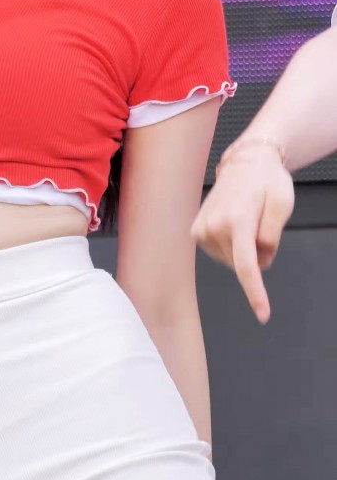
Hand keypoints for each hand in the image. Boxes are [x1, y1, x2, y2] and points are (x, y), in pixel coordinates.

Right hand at [191, 147, 293, 322]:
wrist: (245, 163)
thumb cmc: (268, 182)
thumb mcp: (283, 204)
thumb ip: (272, 236)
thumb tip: (260, 263)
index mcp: (238, 220)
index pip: (247, 266)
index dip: (256, 293)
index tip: (263, 315)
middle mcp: (214, 226)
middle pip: (243, 264)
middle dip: (257, 254)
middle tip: (263, 223)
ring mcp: (202, 229)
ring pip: (231, 260)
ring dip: (244, 249)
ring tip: (248, 218)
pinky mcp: (196, 231)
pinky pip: (220, 253)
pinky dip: (232, 246)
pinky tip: (234, 223)